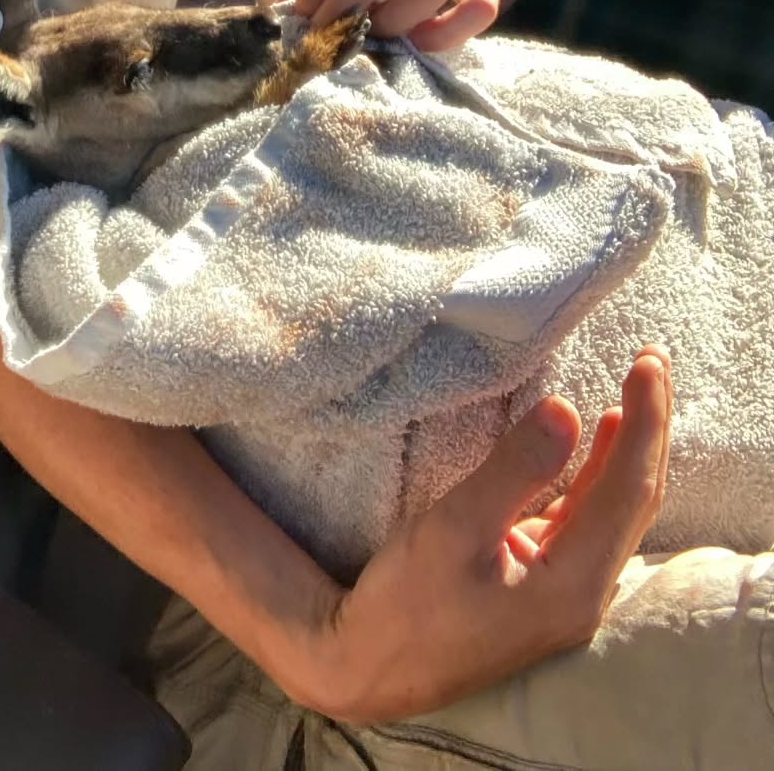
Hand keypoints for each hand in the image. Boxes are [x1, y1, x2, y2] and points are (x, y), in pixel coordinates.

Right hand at [301, 349, 672, 725]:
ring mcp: (566, 593)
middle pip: (635, 499)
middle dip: (649, 428)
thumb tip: (566, 411)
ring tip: (639, 390)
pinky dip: (599, 474)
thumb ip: (514, 470)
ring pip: (615, 509)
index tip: (649, 364)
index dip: (645, 422)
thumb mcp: (455, 528)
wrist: (372, 667)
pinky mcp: (543, 586)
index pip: (628, 490)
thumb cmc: (407, 603)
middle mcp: (584, 594)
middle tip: (655, 361)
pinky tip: (599, 445)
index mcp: (573, 585)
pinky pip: (588, 520)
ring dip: (628, 448)